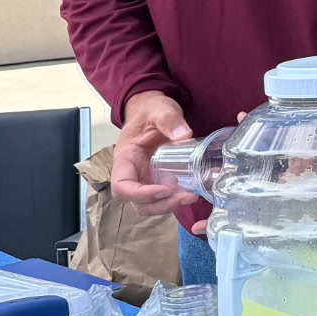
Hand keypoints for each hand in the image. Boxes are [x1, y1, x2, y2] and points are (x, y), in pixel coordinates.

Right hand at [111, 91, 198, 217]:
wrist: (155, 111)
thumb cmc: (150, 111)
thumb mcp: (159, 110)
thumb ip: (169, 120)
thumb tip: (184, 135)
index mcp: (125, 159)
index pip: (122, 186)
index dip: (141, 194)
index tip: (165, 189)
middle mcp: (133, 173)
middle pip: (138, 202)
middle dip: (161, 205)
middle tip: (186, 197)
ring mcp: (145, 178)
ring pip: (151, 204)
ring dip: (170, 205)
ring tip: (191, 196)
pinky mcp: (158, 179)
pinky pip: (164, 196)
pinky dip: (176, 198)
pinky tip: (193, 191)